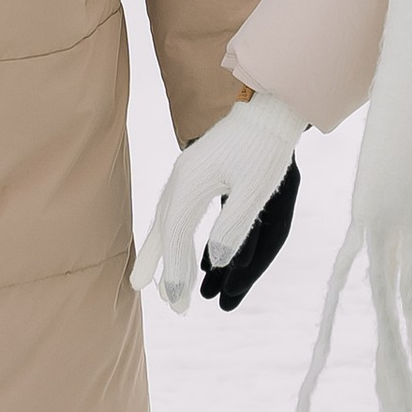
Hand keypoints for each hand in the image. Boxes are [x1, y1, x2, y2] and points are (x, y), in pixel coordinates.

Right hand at [132, 92, 304, 314]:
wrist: (267, 108)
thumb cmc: (265, 148)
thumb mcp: (255, 190)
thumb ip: (233, 226)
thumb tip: (214, 263)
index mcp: (193, 183)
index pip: (178, 236)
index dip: (176, 271)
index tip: (177, 303)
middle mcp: (181, 179)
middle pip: (165, 230)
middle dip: (164, 268)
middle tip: (165, 302)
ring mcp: (184, 173)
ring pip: (164, 219)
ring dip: (159, 251)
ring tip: (144, 281)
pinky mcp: (193, 171)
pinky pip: (172, 209)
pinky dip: (167, 233)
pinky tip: (167, 244)